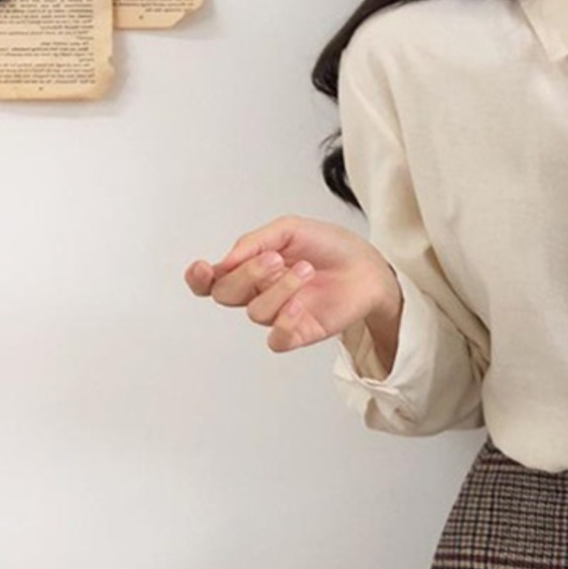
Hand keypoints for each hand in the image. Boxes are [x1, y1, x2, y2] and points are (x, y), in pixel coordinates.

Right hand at [184, 215, 399, 353]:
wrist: (368, 264)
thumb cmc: (330, 246)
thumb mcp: (290, 229)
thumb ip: (254, 241)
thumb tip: (225, 261)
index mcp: (251, 267)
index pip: (211, 281)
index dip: (199, 278)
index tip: (203, 268)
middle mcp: (260, 292)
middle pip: (227, 295)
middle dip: (247, 275)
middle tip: (275, 259)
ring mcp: (279, 314)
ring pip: (256, 313)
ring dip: (279, 289)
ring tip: (306, 271)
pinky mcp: (300, 333)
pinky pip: (277, 339)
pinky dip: (284, 323)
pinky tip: (300, 305)